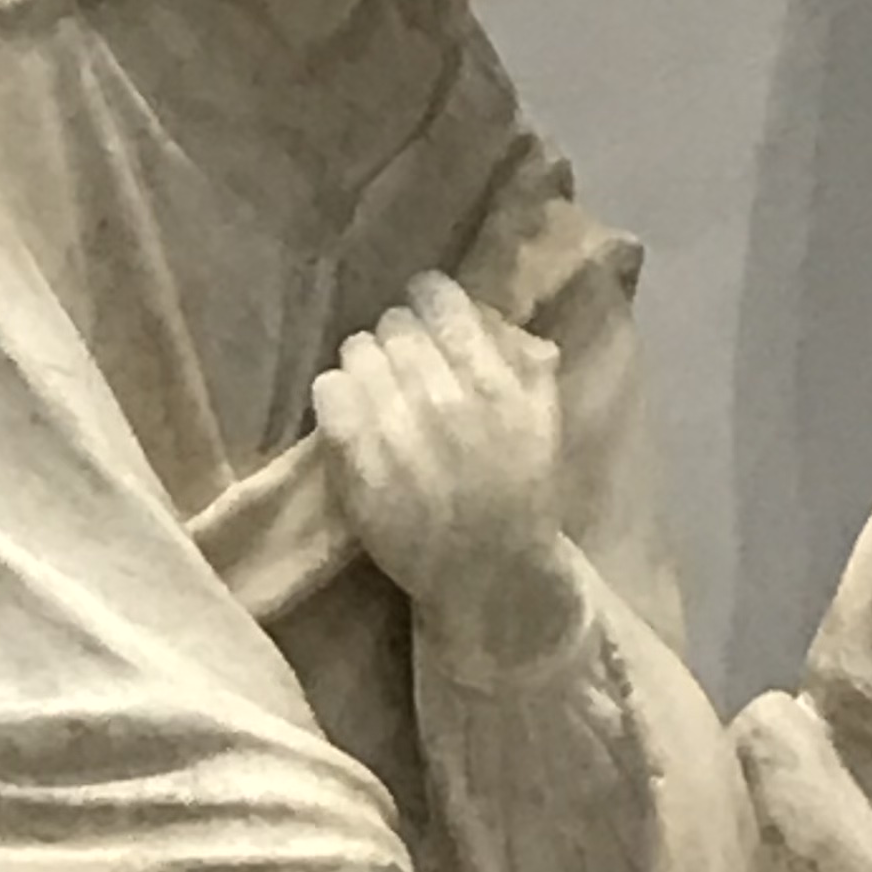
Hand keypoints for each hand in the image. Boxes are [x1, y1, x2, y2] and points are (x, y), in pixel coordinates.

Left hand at [313, 274, 580, 670]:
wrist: (486, 573)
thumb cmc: (519, 496)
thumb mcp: (543, 420)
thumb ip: (524, 360)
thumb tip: (487, 313)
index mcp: (494, 381)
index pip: (438, 298)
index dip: (429, 303)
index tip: (428, 324)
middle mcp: (445, 397)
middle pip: (393, 325)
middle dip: (398, 342)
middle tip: (403, 372)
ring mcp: (397, 428)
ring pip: (357, 350)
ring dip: (366, 368)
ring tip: (378, 397)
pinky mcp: (357, 460)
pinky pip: (328, 390)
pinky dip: (337, 396)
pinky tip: (353, 417)